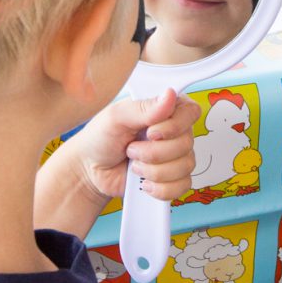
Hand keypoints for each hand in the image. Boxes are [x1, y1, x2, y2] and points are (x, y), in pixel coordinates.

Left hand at [68, 89, 199, 201]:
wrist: (91, 170)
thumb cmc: (101, 137)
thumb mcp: (116, 117)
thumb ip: (145, 108)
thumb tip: (171, 94)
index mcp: (165, 110)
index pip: (190, 112)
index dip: (174, 126)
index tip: (151, 132)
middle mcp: (175, 132)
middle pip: (186, 143)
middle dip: (154, 152)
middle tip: (131, 150)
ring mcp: (176, 157)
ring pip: (184, 166)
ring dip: (153, 170)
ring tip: (134, 165)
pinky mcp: (173, 179)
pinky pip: (182, 186)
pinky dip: (160, 188)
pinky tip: (144, 183)